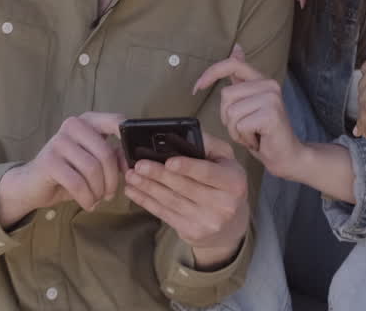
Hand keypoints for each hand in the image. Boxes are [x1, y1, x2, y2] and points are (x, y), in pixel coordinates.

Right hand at [0, 112, 126, 225]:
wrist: (32, 185)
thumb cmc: (68, 172)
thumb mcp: (94, 162)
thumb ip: (113, 156)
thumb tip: (133, 161)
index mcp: (88, 121)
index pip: (115, 122)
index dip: (128, 140)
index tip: (132, 163)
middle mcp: (73, 125)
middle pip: (106, 153)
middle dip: (112, 180)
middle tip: (110, 194)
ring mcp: (59, 141)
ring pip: (92, 169)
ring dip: (99, 191)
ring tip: (97, 199)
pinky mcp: (49, 161)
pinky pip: (78, 183)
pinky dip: (87, 197)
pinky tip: (88, 203)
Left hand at [124, 130, 249, 267]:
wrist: (231, 224)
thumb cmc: (225, 183)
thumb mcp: (226, 160)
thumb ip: (207, 144)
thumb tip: (180, 134)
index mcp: (234, 182)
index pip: (208, 173)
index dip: (188, 168)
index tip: (169, 161)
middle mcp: (224, 205)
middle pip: (185, 188)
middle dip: (159, 175)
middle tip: (139, 165)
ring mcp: (208, 222)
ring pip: (171, 201)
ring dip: (148, 187)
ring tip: (131, 176)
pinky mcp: (192, 232)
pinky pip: (165, 214)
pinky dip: (146, 201)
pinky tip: (133, 191)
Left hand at [194, 45, 305, 179]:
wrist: (287, 155)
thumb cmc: (263, 132)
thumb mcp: (248, 101)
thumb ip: (241, 76)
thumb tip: (237, 48)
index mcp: (262, 79)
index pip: (232, 64)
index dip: (211, 73)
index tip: (197, 88)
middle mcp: (269, 85)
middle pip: (226, 95)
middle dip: (227, 118)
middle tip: (245, 127)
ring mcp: (271, 99)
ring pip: (231, 112)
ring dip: (235, 130)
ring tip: (251, 134)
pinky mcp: (271, 115)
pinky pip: (240, 125)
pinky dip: (243, 138)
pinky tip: (256, 139)